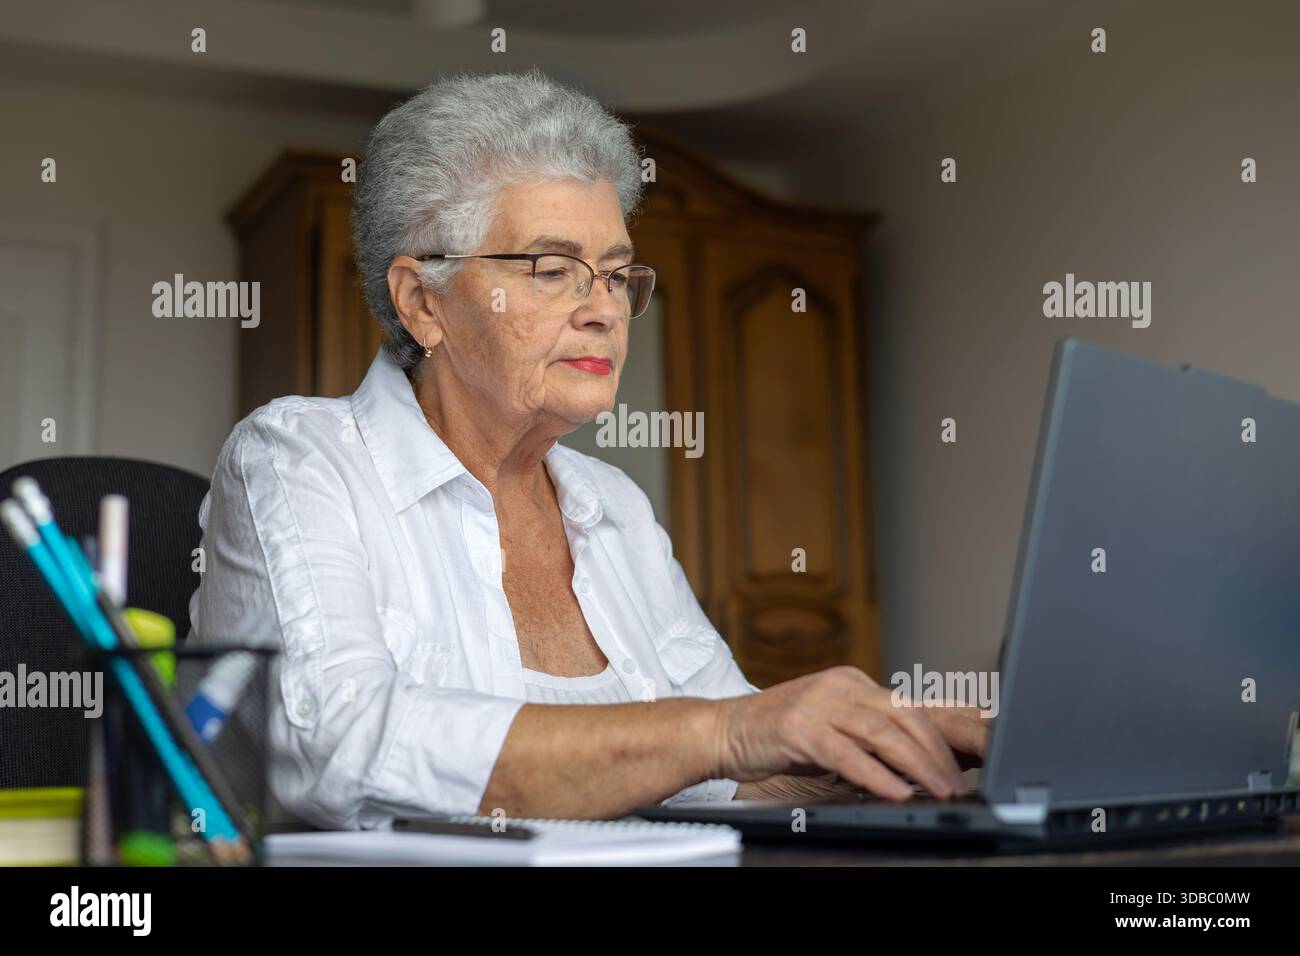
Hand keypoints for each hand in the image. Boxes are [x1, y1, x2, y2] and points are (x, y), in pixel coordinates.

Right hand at [712, 666, 985, 800]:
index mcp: (851, 682)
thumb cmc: (776, 734)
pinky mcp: (799, 727)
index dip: (940, 735)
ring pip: (882, 732)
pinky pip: (847, 753)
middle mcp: (839, 686)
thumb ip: (865, 737)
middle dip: (937, 752)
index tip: (963, 763)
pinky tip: (894, 791)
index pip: (908, 706)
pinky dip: (875, 774)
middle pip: (904, 715)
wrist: (721, 729)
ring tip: (938, 790)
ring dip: (917, 765)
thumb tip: (912, 766)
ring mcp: (818, 704)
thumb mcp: (829, 726)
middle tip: (957, 783)